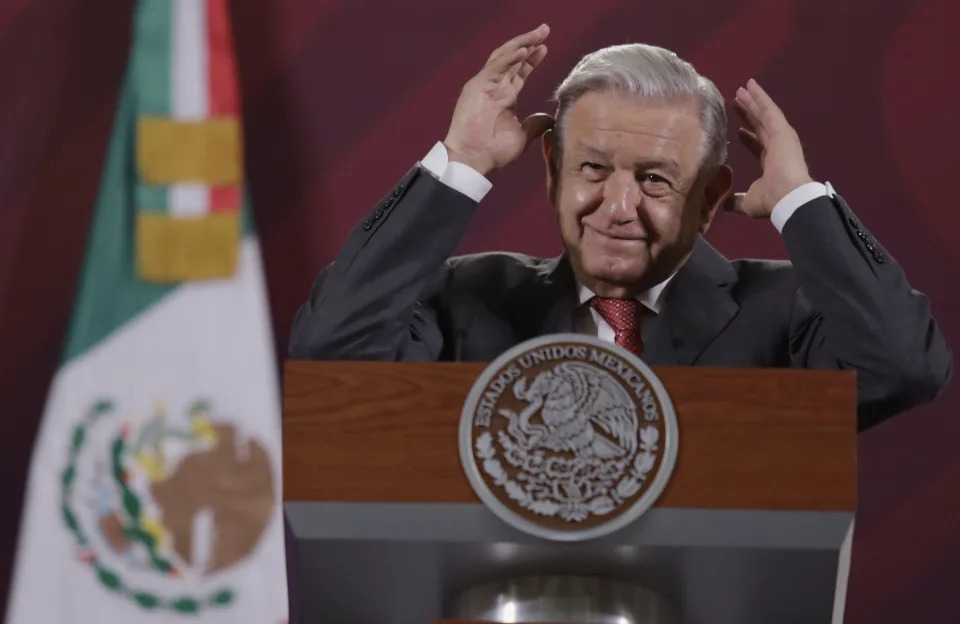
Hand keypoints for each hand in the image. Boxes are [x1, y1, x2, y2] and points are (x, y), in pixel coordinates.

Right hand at [443, 25, 554, 175]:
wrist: (472, 159)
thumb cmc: (492, 151)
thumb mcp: (522, 136)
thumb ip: (535, 125)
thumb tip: (550, 118)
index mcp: (505, 96)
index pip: (520, 71)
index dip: (532, 59)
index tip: (544, 48)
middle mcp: (495, 87)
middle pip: (513, 58)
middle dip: (529, 43)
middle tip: (544, 30)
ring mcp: (485, 85)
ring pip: (504, 56)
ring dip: (521, 43)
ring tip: (538, 34)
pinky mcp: (477, 87)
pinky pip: (495, 67)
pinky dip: (509, 57)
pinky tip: (524, 50)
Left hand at [724, 79, 813, 217]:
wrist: (788, 197)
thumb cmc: (771, 200)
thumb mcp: (748, 202)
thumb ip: (737, 200)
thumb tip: (726, 205)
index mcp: (771, 163)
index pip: (758, 146)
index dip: (748, 138)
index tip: (738, 130)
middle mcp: (777, 147)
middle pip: (760, 125)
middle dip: (749, 113)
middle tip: (737, 100)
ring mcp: (781, 137)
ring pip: (764, 114)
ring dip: (754, 100)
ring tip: (743, 88)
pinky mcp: (782, 130)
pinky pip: (769, 110)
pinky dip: (761, 97)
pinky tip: (752, 86)